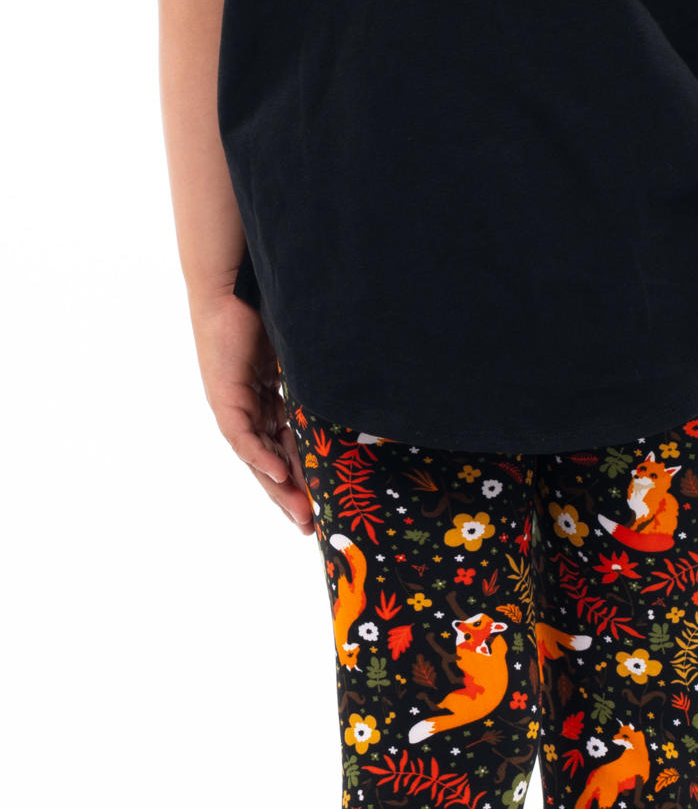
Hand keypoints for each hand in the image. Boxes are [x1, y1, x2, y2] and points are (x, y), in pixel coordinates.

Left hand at [189, 289, 314, 534]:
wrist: (235, 281)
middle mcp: (250, 409)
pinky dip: (262, 458)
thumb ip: (319, 386)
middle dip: (291, 497)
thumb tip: (360, 397)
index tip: (324, 506)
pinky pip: (243, 438)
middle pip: (272, 463)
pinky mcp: (225, 397)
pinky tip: (280, 476)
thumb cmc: (270, 309)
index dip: (306, 479)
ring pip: (259, 459)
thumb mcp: (304, 360)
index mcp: (269, 402)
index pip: (288, 450)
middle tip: (310, 527)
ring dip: (279, 488)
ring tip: (299, 513)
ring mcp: (236, 406)